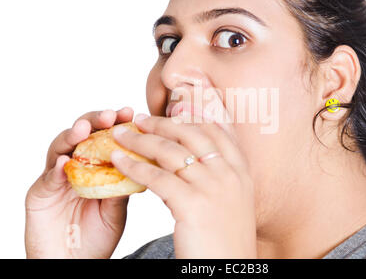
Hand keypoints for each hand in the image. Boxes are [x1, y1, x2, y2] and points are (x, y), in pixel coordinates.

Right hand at [25, 107, 133, 258]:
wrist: (76, 265)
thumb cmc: (96, 238)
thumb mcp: (116, 210)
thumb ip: (121, 187)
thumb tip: (138, 161)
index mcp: (95, 169)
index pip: (104, 139)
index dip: (115, 125)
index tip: (130, 113)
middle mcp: (75, 168)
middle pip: (81, 136)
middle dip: (95, 121)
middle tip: (110, 115)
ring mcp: (56, 179)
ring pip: (60, 149)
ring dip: (71, 137)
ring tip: (84, 129)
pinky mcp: (39, 194)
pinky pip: (47, 178)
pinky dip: (55, 169)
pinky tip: (65, 162)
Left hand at [111, 112, 256, 257]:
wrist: (228, 271)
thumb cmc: (225, 240)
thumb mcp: (232, 201)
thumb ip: (218, 176)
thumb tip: (193, 158)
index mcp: (242, 171)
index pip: (218, 130)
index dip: (193, 115)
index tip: (174, 108)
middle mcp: (230, 174)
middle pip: (192, 134)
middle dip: (163, 122)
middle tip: (140, 119)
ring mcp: (214, 187)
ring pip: (171, 152)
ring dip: (142, 140)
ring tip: (122, 136)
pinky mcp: (193, 204)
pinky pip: (157, 177)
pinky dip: (134, 166)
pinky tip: (118, 162)